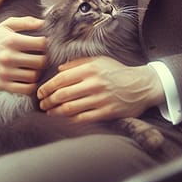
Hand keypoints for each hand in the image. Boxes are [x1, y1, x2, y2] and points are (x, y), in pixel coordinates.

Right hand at [0, 16, 46, 93]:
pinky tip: (29, 78)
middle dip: (44, 59)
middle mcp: (8, 57)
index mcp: (11, 41)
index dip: (46, 44)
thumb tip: (44, 23)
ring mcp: (5, 73)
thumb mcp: (6, 25)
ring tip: (34, 67)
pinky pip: (26, 89)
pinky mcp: (3, 85)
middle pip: (40, 62)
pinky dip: (32, 85)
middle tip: (41, 57)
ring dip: (38, 72)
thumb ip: (26, 22)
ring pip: (34, 76)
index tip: (43, 45)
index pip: (41, 44)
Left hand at [37, 57, 164, 122]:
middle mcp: (94, 83)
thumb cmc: (117, 72)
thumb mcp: (99, 61)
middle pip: (62, 95)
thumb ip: (77, 63)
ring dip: (55, 112)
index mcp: (90, 69)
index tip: (40, 93)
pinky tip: (63, 120)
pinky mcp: (107, 112)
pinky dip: (69, 120)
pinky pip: (83, 118)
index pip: (61, 79)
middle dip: (48, 101)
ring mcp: (100, 99)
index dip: (46, 87)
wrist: (142, 85)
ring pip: (70, 108)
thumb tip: (58, 69)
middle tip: (42, 105)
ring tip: (49, 113)